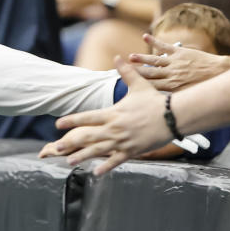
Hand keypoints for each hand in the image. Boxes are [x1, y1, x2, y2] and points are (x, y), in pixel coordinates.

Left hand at [38, 58, 171, 171]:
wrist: (173, 117)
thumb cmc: (155, 100)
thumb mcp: (139, 84)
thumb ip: (126, 72)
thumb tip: (118, 57)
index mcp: (113, 113)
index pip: (87, 117)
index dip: (72, 120)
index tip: (58, 124)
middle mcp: (114, 129)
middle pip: (88, 136)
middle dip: (71, 142)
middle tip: (56, 146)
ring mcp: (122, 141)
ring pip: (98, 151)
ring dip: (82, 156)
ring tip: (69, 161)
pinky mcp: (132, 151)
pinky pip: (116, 160)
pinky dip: (105, 167)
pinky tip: (95, 173)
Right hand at [127, 33, 229, 90]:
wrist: (219, 73)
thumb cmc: (206, 87)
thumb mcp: (189, 96)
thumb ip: (175, 98)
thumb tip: (166, 106)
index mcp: (171, 87)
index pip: (150, 86)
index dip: (138, 84)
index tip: (127, 84)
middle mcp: (170, 75)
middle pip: (149, 73)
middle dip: (135, 72)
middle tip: (123, 70)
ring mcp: (174, 63)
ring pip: (154, 60)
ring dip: (141, 59)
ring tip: (130, 57)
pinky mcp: (180, 52)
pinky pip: (164, 46)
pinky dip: (154, 41)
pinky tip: (145, 36)